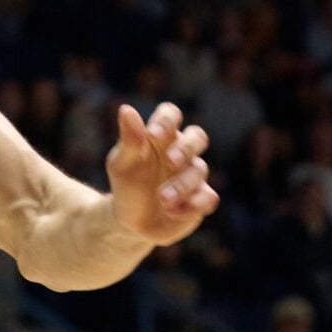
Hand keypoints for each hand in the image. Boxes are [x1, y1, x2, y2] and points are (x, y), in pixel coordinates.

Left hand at [107, 102, 216, 245]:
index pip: (171, 114)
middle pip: (197, 136)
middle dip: (186, 148)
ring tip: (162, 199)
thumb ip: (129, 139)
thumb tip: (126, 109)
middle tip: (171, 162)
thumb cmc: (127, 185)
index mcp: (161, 137)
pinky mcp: (202, 199)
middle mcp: (182, 151)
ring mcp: (194, 175)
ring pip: (199, 170)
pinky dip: (193, 204)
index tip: (154, 134)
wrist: (132, 222)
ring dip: (181, 185)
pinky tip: (173, 211)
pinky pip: (209, 197)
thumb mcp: (122, 164)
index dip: (167, 120)